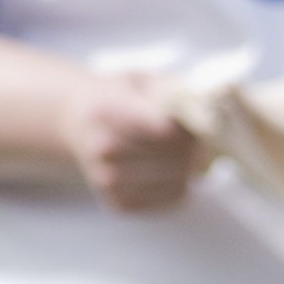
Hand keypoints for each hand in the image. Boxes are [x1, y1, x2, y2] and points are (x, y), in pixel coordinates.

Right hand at [60, 73, 202, 212]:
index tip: (204, 122)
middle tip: (202, 139)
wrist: (76, 121)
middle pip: (174, 158)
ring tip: (188, 153)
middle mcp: (104, 148)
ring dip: (191, 168)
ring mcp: (107, 179)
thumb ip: (172, 93)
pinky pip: (168, 201)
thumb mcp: (140, 80)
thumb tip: (207, 114)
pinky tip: (174, 171)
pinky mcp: (116, 203)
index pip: (166, 130)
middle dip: (196, 148)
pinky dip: (181, 187)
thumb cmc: (117, 97)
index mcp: (108, 111)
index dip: (193, 128)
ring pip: (176, 182)